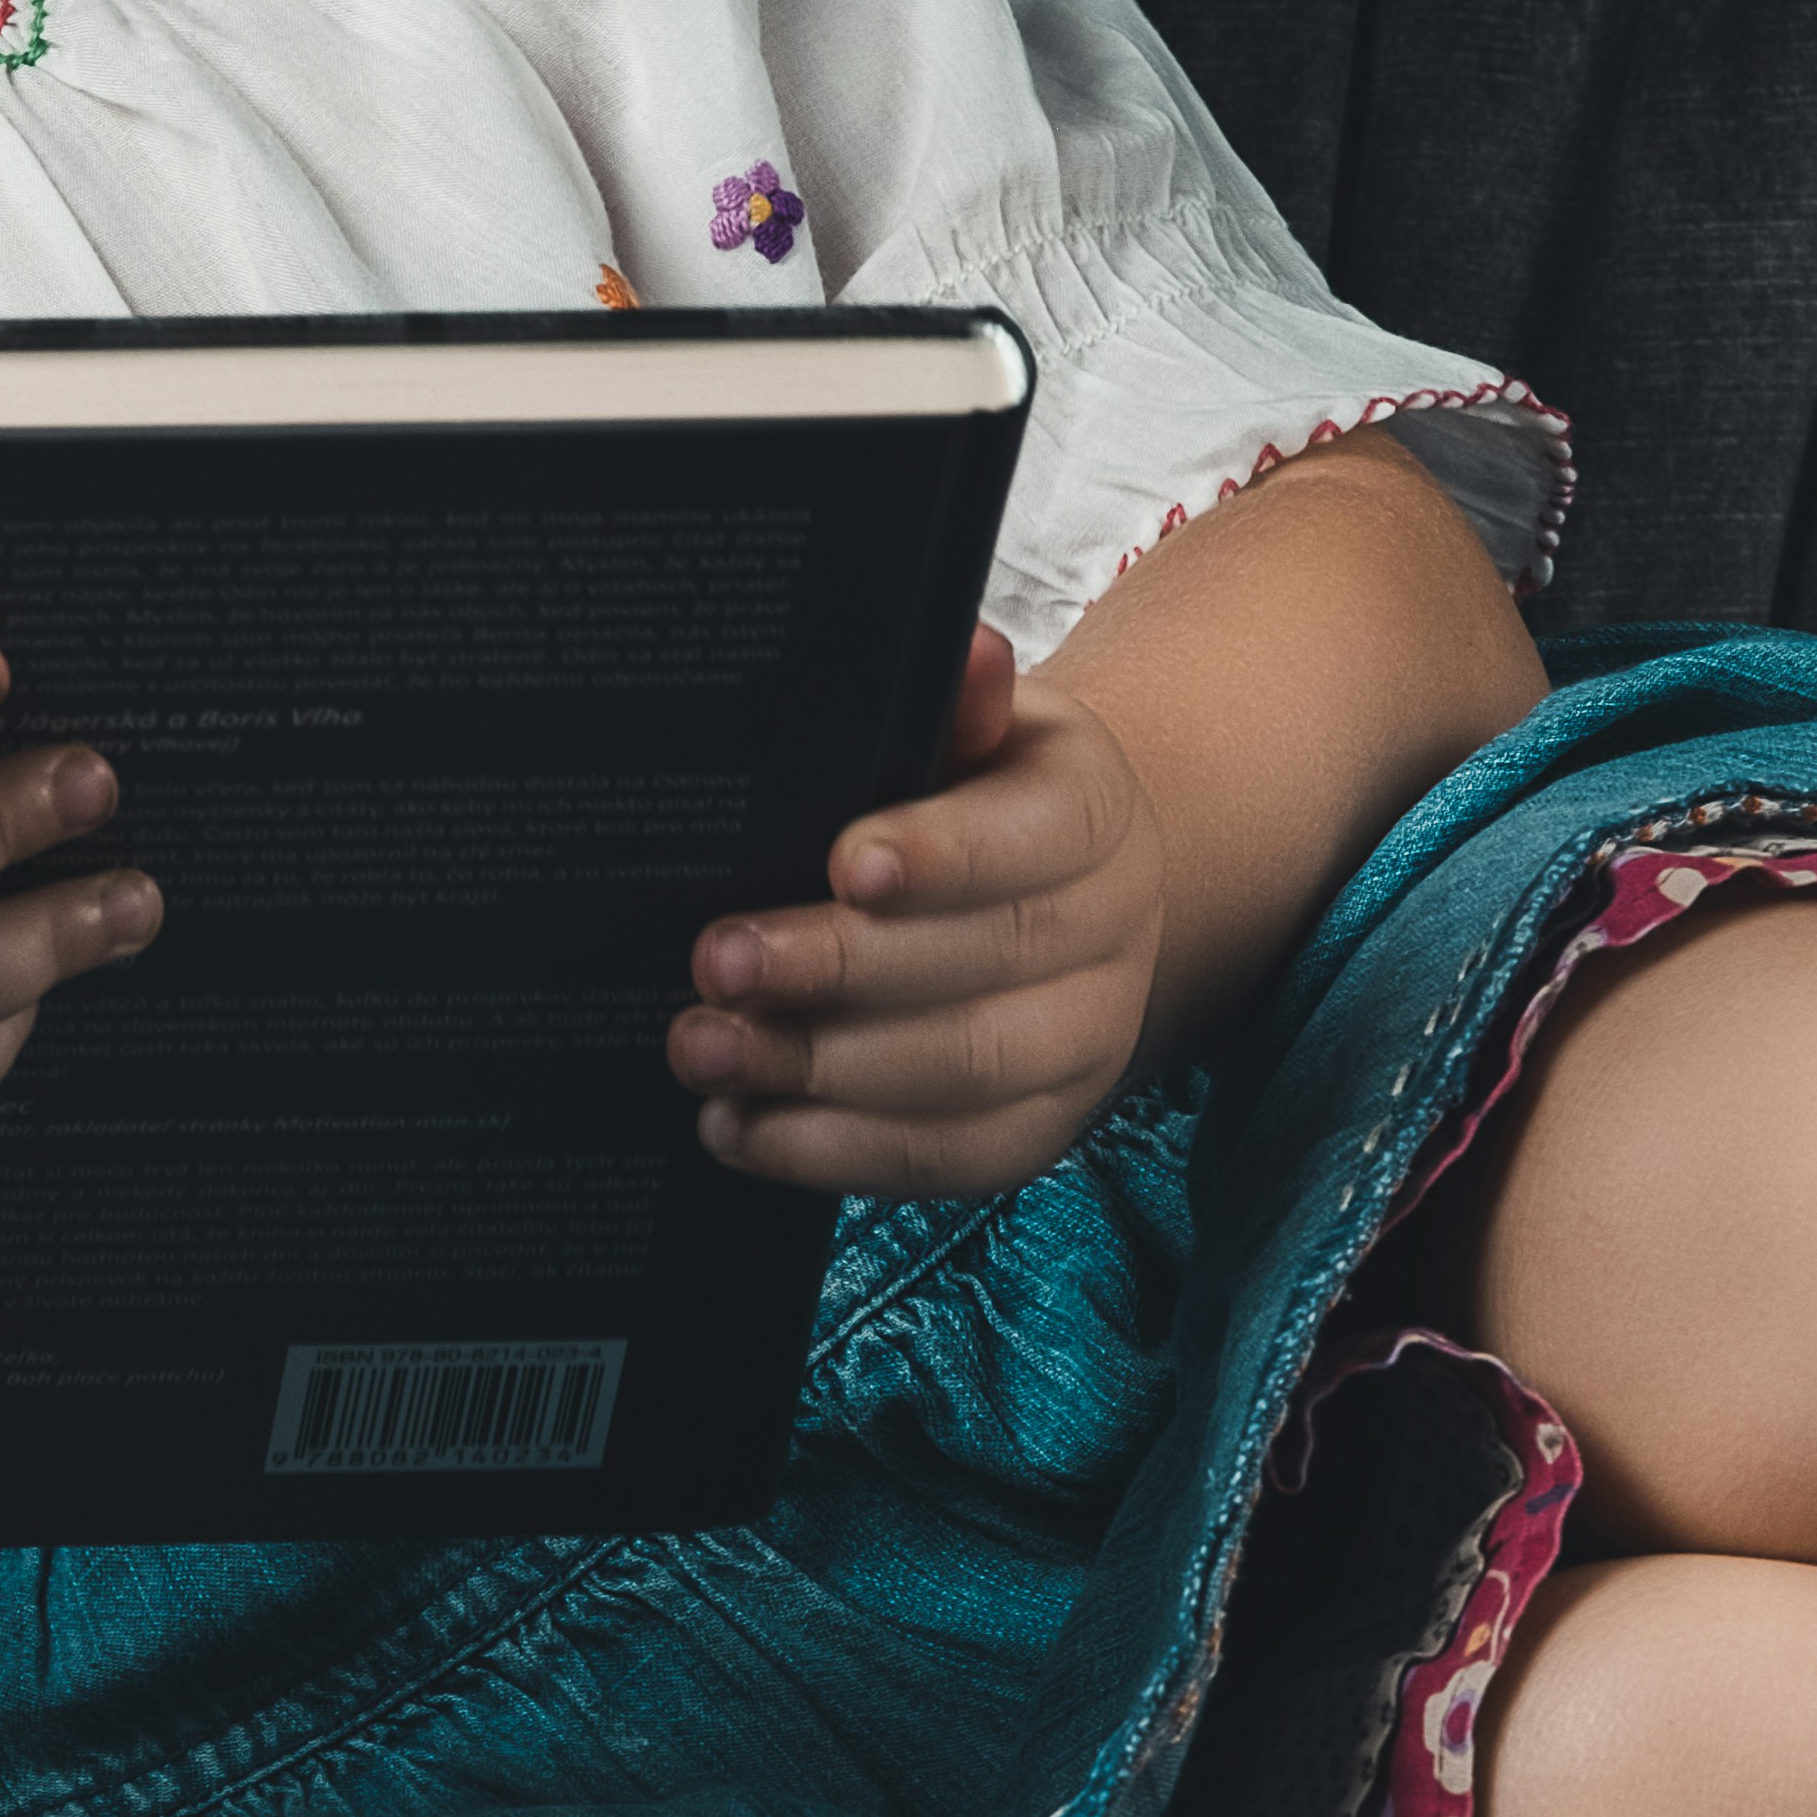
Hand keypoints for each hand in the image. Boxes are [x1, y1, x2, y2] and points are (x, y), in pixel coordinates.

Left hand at [668, 629, 1165, 1195]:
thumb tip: (966, 655)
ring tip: (703, 1050)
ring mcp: (1085, 1041)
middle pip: (987, 964)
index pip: (1033, 836)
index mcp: (1094, 810)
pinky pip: (945, 1161)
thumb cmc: (969, 797)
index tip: (842, 864)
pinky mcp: (1038, 1130)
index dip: (944, 857)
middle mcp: (1113, 931)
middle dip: (840, 971)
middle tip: (716, 964)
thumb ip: (956, 703)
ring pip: (966, 1074)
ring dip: (820, 1072)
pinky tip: (738, 1127)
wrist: (1052, 896)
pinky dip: (832, 1154)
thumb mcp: (969, 731)